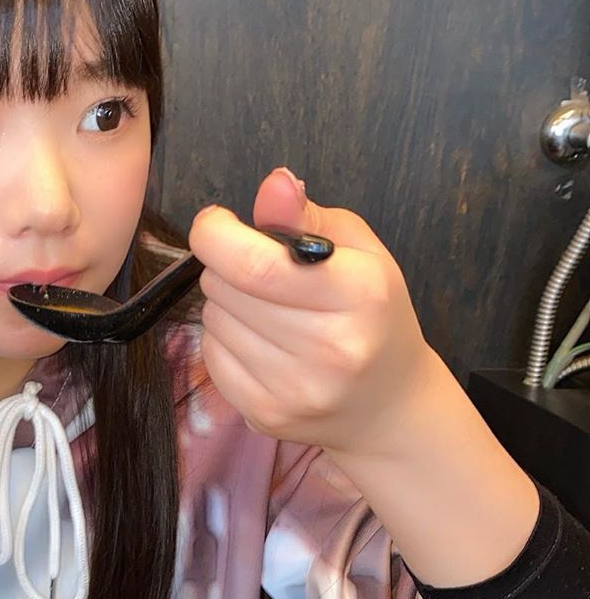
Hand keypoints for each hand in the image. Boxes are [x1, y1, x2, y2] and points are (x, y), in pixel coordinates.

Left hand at [189, 166, 437, 455]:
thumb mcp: (359, 251)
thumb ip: (308, 215)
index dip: (216, 235)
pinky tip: (261, 343)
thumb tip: (273, 183)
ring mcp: (296, 390)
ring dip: (227, 304)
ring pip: (213, 319)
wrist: (387, 405)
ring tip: (268, 311)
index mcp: (360, 294)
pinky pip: (210, 357)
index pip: (255, 264)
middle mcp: (330, 348)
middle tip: (260, 273)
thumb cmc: (373, 314)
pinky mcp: (265, 416)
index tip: (216, 223)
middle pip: (225, 286)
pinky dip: (224, 340)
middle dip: (227, 266)